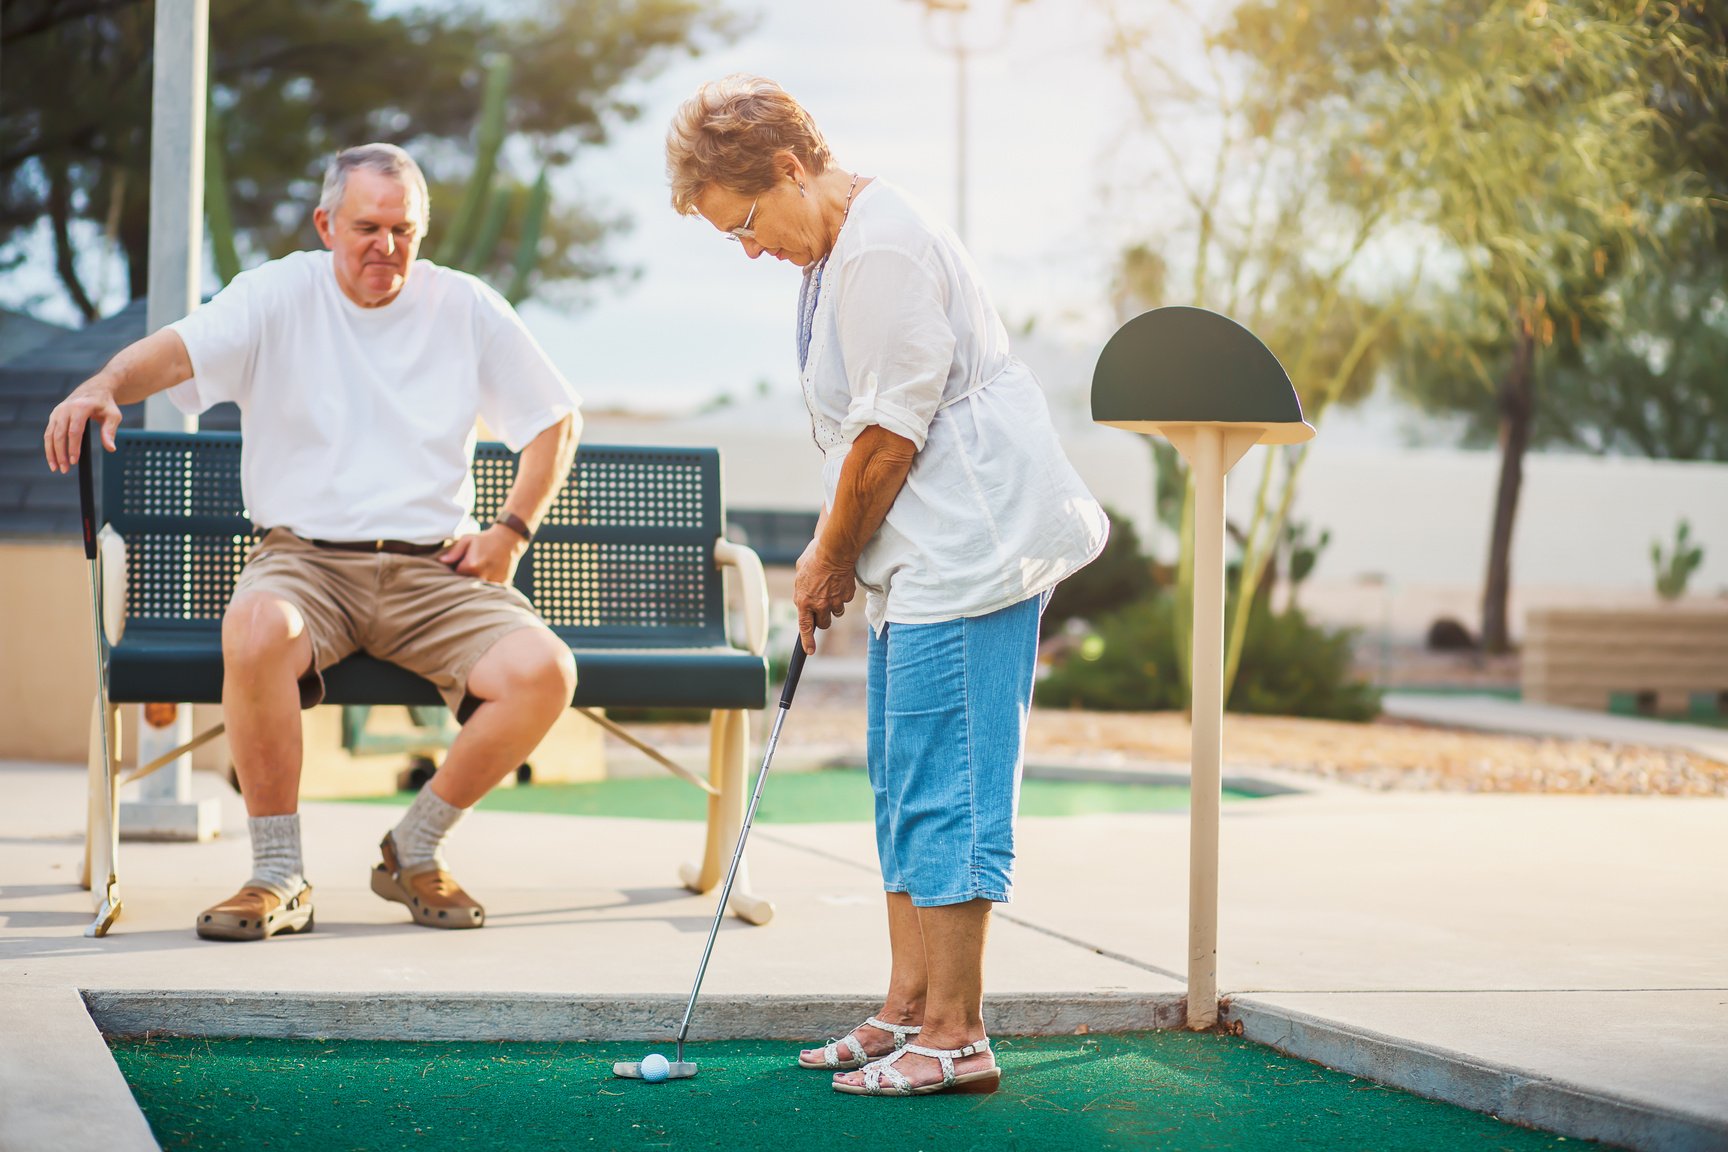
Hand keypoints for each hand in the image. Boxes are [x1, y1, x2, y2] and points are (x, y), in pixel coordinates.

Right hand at [44, 379, 122, 472]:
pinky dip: (49, 446)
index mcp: (81, 407)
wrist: (95, 390)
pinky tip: (53, 459)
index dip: (73, 447)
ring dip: (51, 452)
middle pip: (59, 434)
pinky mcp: (54, 416)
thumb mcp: (113, 416)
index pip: (74, 431)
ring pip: (50, 435)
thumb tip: (111, 449)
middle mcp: (65, 409)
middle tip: (64, 470)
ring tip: (56, 468)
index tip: (74, 461)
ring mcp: (57, 412)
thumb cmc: (105, 404)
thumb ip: (110, 431)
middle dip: (60, 454)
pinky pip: (49, 433)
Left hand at [439, 525, 525, 583]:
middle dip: (463, 580)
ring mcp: (493, 581)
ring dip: (475, 584)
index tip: (458, 566)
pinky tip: (488, 574)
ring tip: (479, 571)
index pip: (454, 575)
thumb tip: (442, 561)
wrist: (508, 540)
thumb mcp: (467, 540)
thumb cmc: (484, 539)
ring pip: (478, 589)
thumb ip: (454, 552)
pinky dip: (486, 586)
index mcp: (471, 566)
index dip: (454, 571)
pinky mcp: (501, 584)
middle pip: (465, 585)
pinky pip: (489, 590)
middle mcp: (482, 576)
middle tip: (468, 569)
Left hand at [793, 539, 856, 654]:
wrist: (834, 549)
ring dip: (833, 606)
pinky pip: (845, 600)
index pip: (805, 627)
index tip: (810, 652)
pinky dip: (843, 594)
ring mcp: (835, 601)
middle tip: (822, 608)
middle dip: (822, 619)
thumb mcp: (800, 573)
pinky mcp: (847, 595)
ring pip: (836, 613)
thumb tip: (804, 596)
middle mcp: (819, 605)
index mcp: (804, 600)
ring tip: (831, 589)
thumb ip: (801, 588)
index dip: (807, 642)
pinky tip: (839, 581)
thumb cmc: (814, 557)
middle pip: (823, 623)